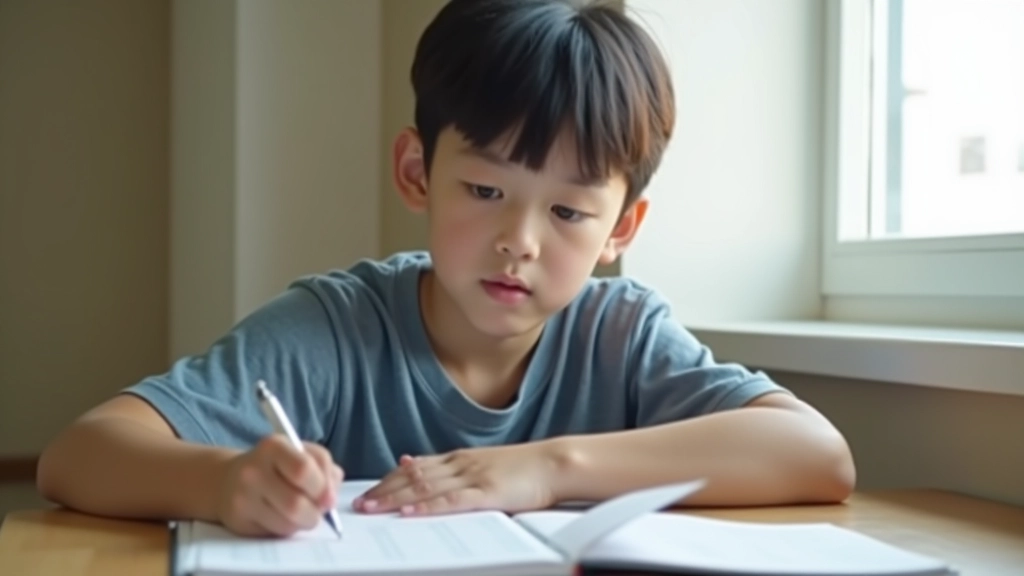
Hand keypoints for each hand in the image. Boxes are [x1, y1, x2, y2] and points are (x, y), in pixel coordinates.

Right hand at [216, 435, 342, 536]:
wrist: (228, 479)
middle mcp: (254, 471)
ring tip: (301, 513)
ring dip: (302, 522)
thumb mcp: (302, 453)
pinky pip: (275, 532)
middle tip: (318, 510)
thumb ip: (324, 468)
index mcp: (274, 446)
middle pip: (295, 504)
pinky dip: (287, 528)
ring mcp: (243, 497)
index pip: (303, 469)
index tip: (329, 496)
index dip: (322, 487)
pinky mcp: (239, 520)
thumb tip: (330, 498)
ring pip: (287, 523)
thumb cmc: (276, 466)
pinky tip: (282, 517)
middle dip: (315, 512)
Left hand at [353, 441, 565, 516]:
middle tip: (361, 504)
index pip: (415, 467)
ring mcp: (473, 477)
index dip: (388, 480)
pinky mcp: (487, 492)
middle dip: (384, 491)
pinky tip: (411, 512)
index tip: (368, 491)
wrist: (554, 463)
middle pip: (414, 477)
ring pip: (426, 487)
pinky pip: (451, 500)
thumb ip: (447, 465)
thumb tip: (410, 462)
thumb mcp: (481, 462)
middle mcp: (461, 464)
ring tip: (374, 509)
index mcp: (459, 458)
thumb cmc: (523, 468)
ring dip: (397, 499)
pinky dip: (428, 507)